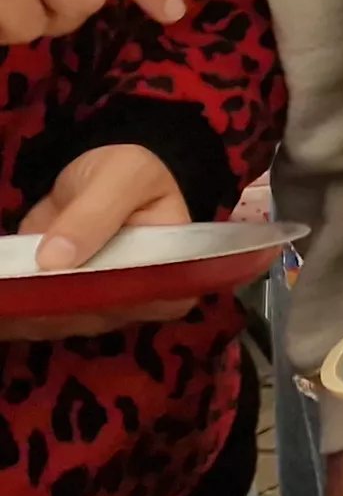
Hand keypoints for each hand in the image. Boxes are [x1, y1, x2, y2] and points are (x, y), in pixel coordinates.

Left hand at [0, 145, 195, 339]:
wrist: (94, 175)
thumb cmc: (128, 173)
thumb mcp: (123, 177)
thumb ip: (95, 214)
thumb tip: (55, 261)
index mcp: (173, 270)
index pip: (154, 304)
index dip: (117, 302)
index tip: (72, 286)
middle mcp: (139, 299)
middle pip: (99, 317)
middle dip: (57, 306)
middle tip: (25, 284)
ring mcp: (98, 306)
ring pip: (60, 323)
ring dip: (28, 311)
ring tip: (9, 289)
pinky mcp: (61, 303)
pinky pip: (36, 315)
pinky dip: (15, 307)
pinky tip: (5, 294)